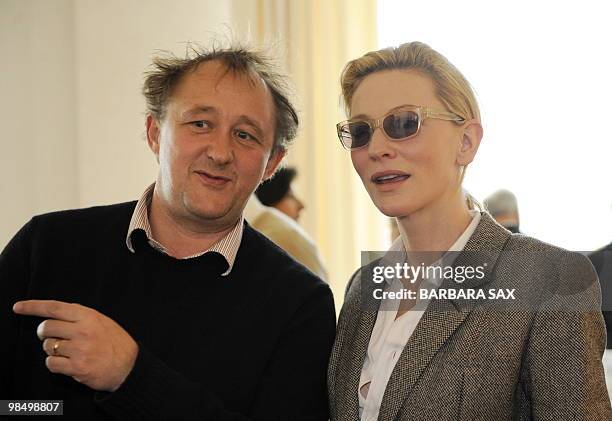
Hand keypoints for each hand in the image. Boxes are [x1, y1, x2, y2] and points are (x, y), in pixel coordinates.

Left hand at [12, 300, 138, 391]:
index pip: (55, 308)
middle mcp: (83, 331)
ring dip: (52, 350)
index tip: (19, 307)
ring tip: (67, 351)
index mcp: (89, 316)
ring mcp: (79, 350)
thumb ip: (81, 317)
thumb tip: (55, 316)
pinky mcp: (77, 367)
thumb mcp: (103, 321)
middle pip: (46, 328)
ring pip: (48, 346)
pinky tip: (66, 363)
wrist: (129, 366)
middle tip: (52, 336)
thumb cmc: (116, 343)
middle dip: (44, 333)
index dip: (33, 307)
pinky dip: (54, 364)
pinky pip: (51, 363)